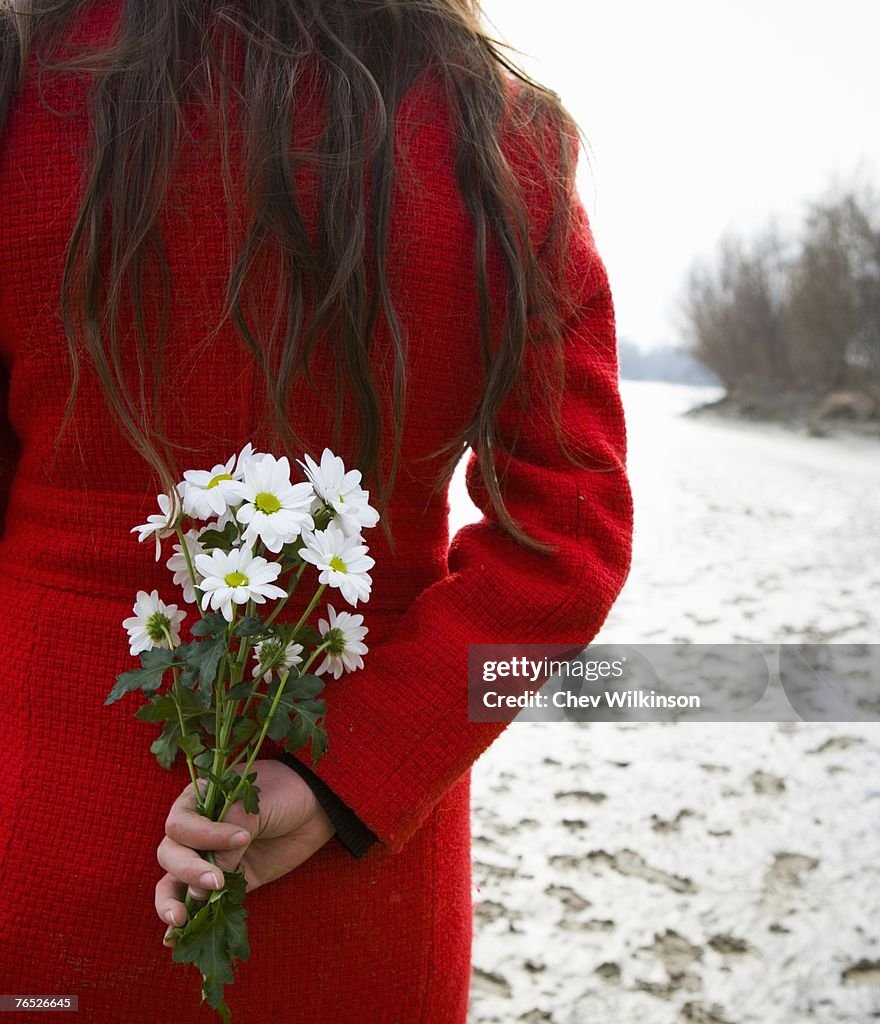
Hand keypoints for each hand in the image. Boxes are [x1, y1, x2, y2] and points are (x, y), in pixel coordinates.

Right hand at [155, 759, 334, 940]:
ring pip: (172, 882)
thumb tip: (204, 885)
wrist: (314, 806)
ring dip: (170, 902)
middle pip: (170, 854)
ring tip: (180, 920)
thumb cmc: (283, 794)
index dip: (203, 836)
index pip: (180, 824)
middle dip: (188, 870)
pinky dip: (183, 919)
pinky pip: (197, 902)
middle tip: (217, 881)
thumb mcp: (256, 806)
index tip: (242, 838)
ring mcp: (208, 858)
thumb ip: (228, 843)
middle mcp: (195, 831)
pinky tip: (174, 938)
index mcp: (197, 801)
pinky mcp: (225, 882)